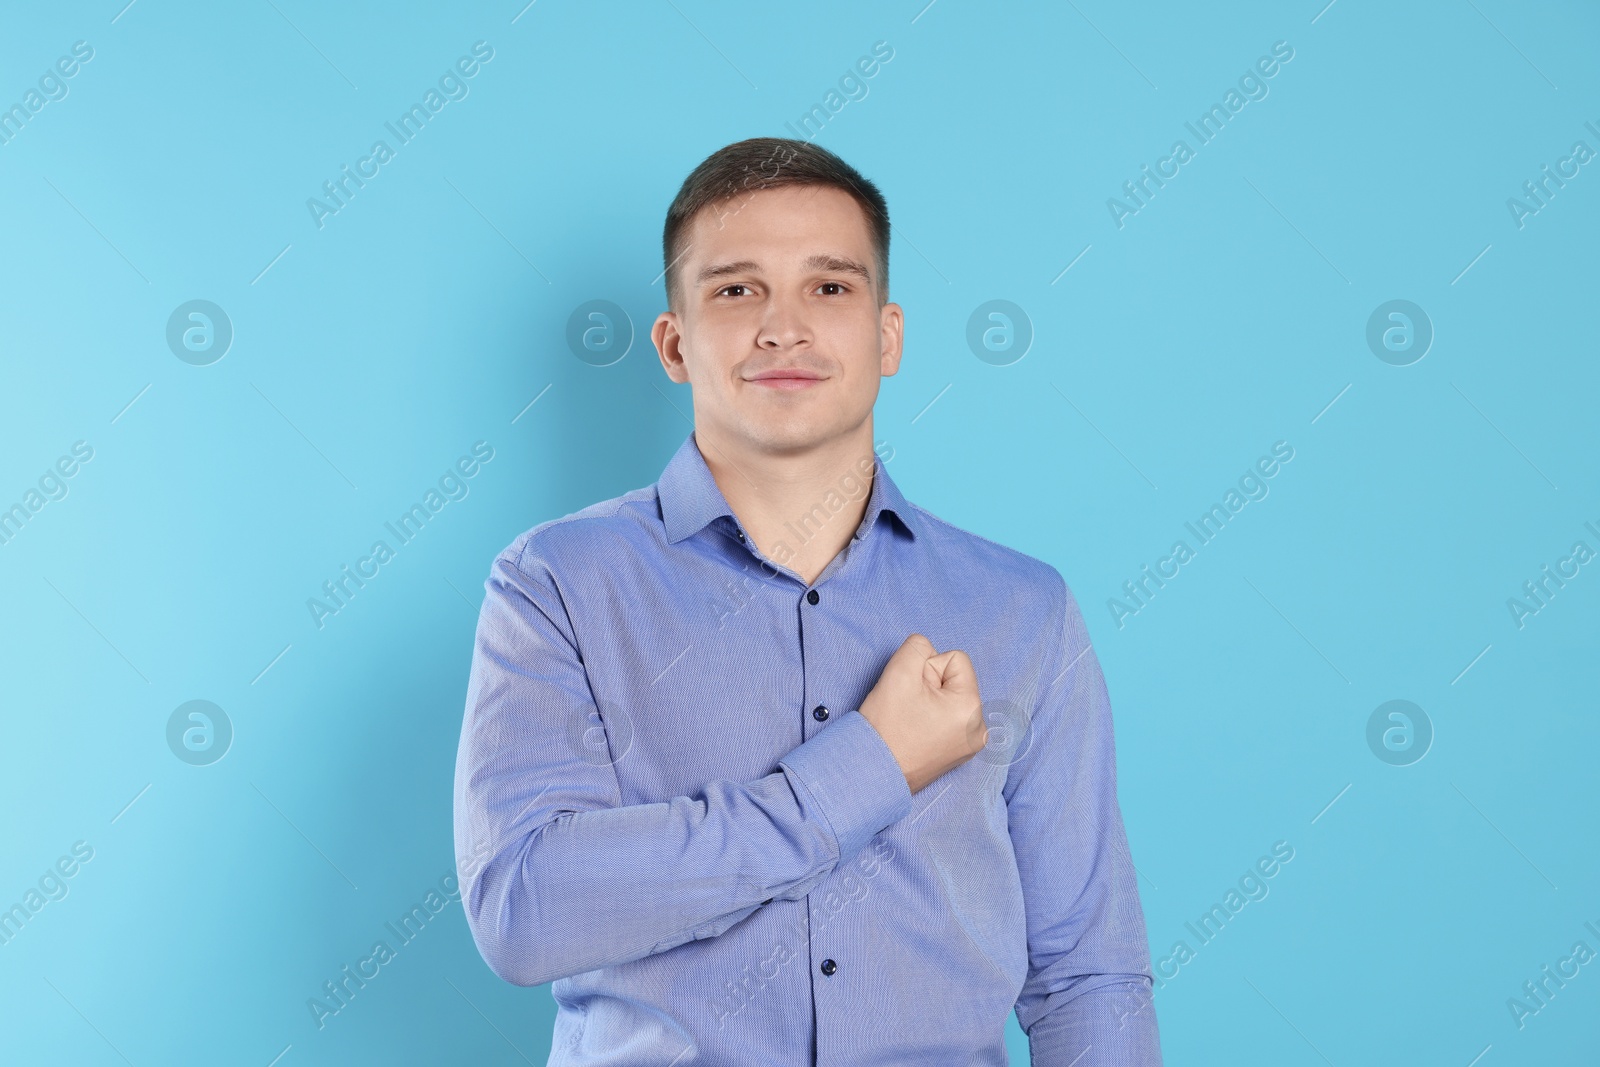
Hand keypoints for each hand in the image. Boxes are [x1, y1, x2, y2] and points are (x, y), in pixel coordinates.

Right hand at [858, 633, 985, 793]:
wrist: (872, 772)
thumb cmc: (887, 727)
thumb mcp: (899, 671)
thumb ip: (918, 646)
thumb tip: (928, 651)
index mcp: (971, 707)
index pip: (954, 659)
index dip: (927, 669)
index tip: (912, 694)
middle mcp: (979, 728)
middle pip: (954, 680)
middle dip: (929, 686)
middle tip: (909, 709)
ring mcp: (970, 744)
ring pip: (949, 698)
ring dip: (929, 702)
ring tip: (912, 722)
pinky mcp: (959, 754)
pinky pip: (948, 718)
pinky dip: (932, 719)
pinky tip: (916, 733)